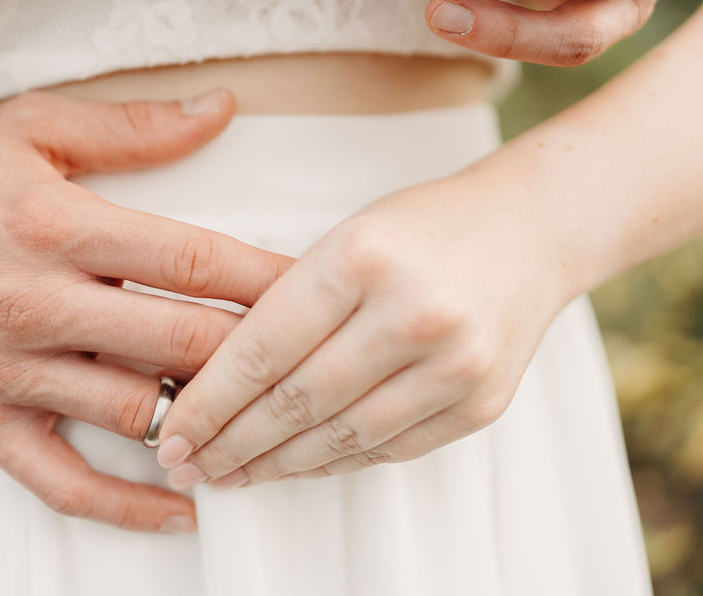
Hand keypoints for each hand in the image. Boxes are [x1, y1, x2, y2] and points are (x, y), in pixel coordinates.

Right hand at [0, 91, 291, 530]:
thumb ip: (134, 127)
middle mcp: (35, 302)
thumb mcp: (35, 128)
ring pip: (136, 412)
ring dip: (209, 420)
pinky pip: (63, 480)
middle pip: (180, 341)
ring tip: (263, 419)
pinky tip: (182, 508)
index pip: (195, 261)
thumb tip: (222, 110)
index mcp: (59, 225)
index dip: (270, 279)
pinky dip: (127, 505)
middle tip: (309, 355)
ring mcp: (7, 370)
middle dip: (258, 351)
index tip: (318, 290)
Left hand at [156, 172, 571, 488]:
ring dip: (275, 466)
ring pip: (339, 439)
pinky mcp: (480, 404)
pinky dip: (333, 464)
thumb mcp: (344, 238)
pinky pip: (388, 450)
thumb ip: (289, 305)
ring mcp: (454, 365)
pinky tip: (295, 467)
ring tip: (232, 474)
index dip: (207, 403)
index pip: (262, 350)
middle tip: (189, 464)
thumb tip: (218, 382)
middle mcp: (412, 313)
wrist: (530, 231)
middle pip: (296, 403)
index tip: (172, 432)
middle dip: (230, 444)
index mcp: (362, 258)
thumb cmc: (425, 228)